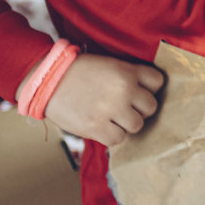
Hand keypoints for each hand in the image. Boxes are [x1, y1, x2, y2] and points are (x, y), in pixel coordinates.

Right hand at [35, 53, 164, 147]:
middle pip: (150, 107)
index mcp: (127, 71)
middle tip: (124, 108)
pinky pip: (118, 139)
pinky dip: (112, 136)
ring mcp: (110, 110)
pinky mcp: (96, 127)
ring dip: (126, 124)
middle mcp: (123, 90)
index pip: (158, 82)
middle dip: (139, 109)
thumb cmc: (78, 71)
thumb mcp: (109, 64)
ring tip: (112, 118)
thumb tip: (146, 93)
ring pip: (137, 126)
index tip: (139, 91)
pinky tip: (103, 127)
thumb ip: (129, 76)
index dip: (149, 88)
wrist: (47, 79)